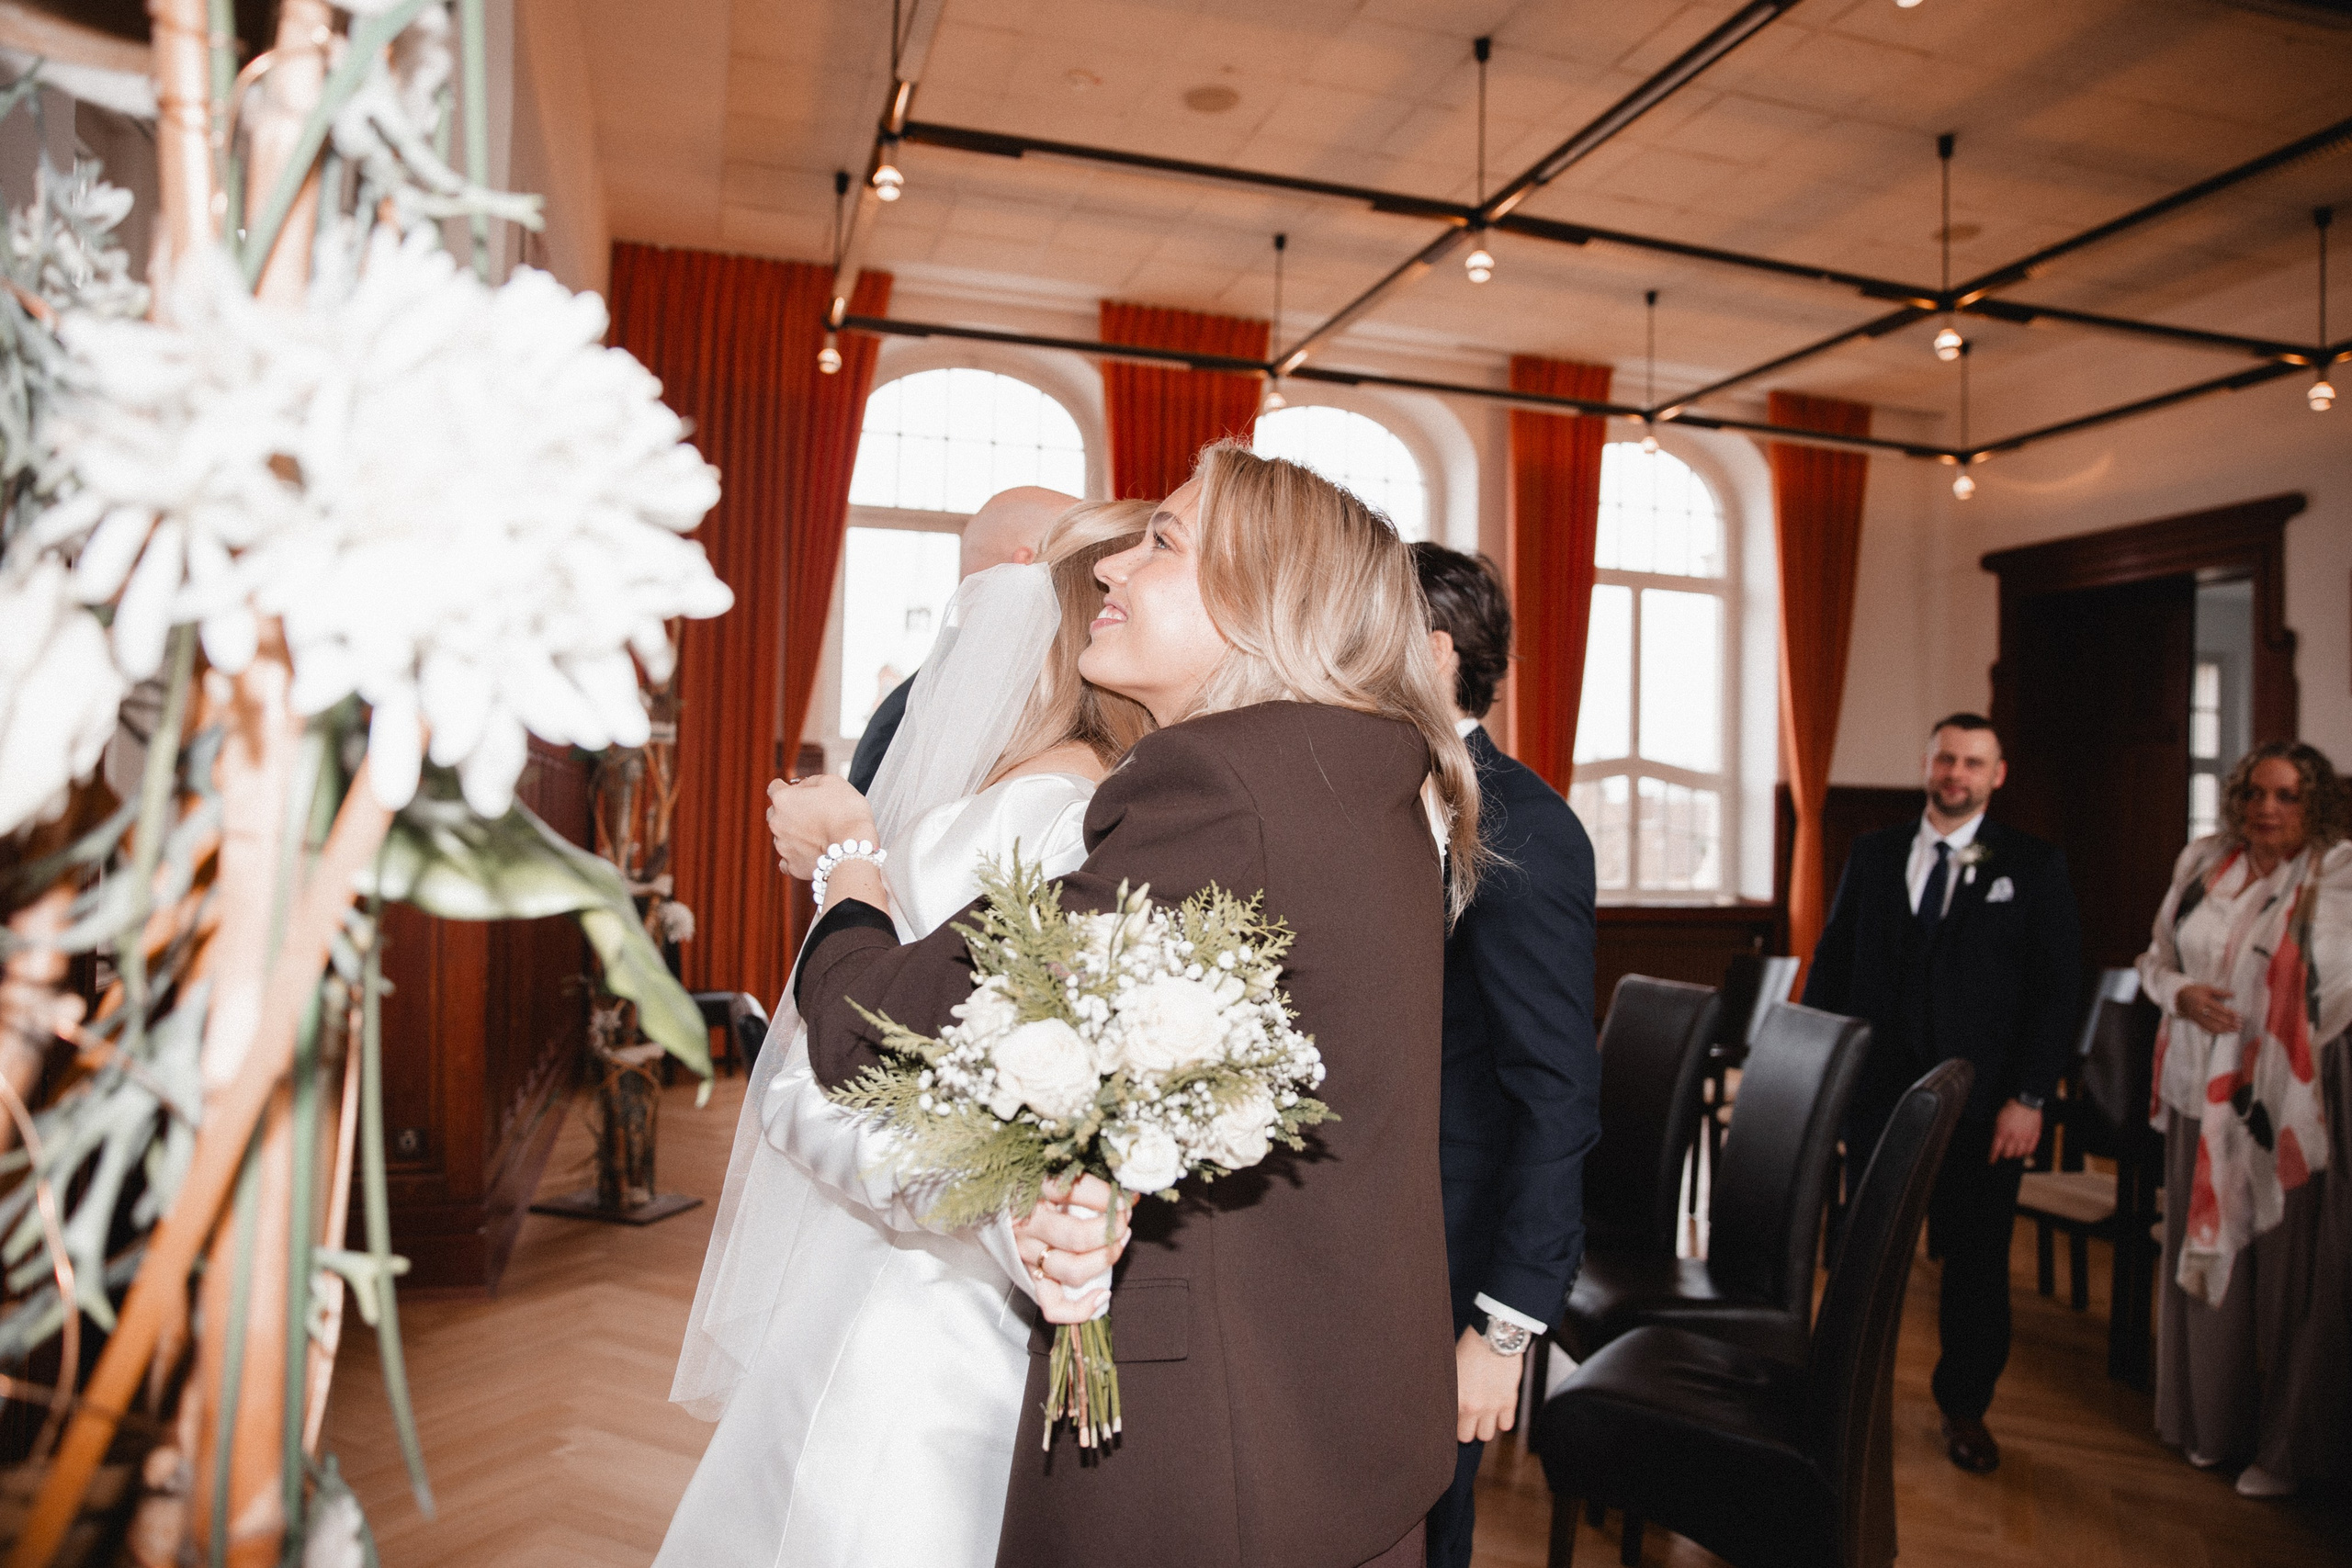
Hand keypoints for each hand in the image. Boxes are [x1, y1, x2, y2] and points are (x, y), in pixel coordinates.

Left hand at [765, 774, 876, 878]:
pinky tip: (810, 852)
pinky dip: (797, 856)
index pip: (774, 787)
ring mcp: (782, 846)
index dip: (787, 787)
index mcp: (783, 799)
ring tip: (818, 835)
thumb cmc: (846, 812)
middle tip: (812, 814)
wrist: (854, 846)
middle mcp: (777, 822)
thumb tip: (802, 786)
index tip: (798, 791)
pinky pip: (788, 860)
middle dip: (789, 811)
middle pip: (775, 813)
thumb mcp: (832, 781)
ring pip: (782, 836)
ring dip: (794, 834)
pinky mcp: (792, 866)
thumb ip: (811, 781)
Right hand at [1014, 1173, 1130, 1323]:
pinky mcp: (1030, 1278)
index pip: (1073, 1192)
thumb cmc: (1033, 1184)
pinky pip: (1053, 1306)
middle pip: (1078, 1237)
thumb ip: (1089, 1181)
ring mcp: (1027, 1256)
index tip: (1122, 1198)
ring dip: (1105, 1259)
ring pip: (1072, 1270)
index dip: (1106, 1198)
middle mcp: (1027, 1226)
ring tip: (1118, 1243)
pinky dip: (1080, 1309)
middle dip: (1111, 1231)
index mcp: (1030, 1192)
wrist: (999, 1204)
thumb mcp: (1055, 1173)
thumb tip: (1130, 1196)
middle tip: (1123, 1220)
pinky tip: (1102, 1294)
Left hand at [1455, 1326, 1524, 1442]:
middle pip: (1467, 1437)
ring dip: (1483, 1426)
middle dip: (1465, 1429)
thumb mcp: (1450, 1369)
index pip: (1448, 1427)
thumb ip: (1446, 1390)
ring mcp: (1492, 1406)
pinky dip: (1502, 1420)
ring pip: (1486, 1435)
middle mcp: (1473, 1406)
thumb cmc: (1469, 1348)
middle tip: (1465, 1418)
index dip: (1449, 1424)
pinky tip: (1497, 1409)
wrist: (1495, 1336)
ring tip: (1482, 1414)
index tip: (1451, 1421)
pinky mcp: (1509, 1401)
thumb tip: (1436, 1404)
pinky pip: (1506, 1426)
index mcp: (1455, 1398)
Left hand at [1989, 1099, 2042, 1162]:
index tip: (1991, 1161)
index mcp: (2002, 1132)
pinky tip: (2024, 1151)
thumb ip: (1996, 1131)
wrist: (2026, 1101)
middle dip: (2004, 1155)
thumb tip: (1995, 1140)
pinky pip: (2031, 1149)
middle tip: (2003, 1154)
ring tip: (2014, 1152)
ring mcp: (2025, 1137)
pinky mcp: (2034, 1135)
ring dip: (2015, 1154)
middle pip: (2008, 1154)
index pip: (1996, 1149)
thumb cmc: (2010, 1107)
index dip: (1993, 1157)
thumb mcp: (1997, 1118)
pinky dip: (2027, 1152)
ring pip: (2019, 1153)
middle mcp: (2013, 1137)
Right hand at [2175, 983, 2241, 1035]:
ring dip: (2225, 1029)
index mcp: (2202, 1001)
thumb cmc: (2195, 991)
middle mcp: (2199, 1010)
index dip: (2229, 1013)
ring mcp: (2197, 1017)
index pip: (2218, 1009)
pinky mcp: (2196, 1022)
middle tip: (2239, 1025)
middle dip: (2229, 1023)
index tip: (2238, 1016)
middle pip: (2216, 1019)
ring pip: (2212, 1026)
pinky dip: (2217, 1031)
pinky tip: (2225, 1032)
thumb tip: (2233, 994)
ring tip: (2235, 1030)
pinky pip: (2207, 1029)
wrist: (2179, 997)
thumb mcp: (2207, 988)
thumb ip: (2220, 992)